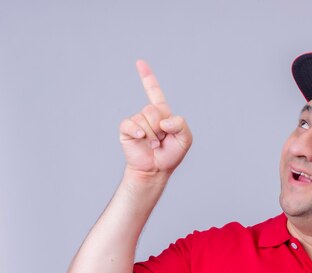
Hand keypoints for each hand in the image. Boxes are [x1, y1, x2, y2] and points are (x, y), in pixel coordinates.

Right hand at [119, 60, 192, 176]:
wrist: (156, 170)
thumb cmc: (170, 154)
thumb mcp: (185, 139)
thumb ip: (181, 125)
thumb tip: (163, 120)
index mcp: (162, 113)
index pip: (154, 92)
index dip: (147, 77)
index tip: (139, 62)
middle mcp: (148, 115)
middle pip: (153, 109)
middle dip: (160, 127)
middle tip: (161, 139)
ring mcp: (137, 122)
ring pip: (144, 118)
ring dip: (152, 134)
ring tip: (154, 144)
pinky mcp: (127, 130)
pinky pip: (130, 124)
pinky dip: (138, 131)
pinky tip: (142, 138)